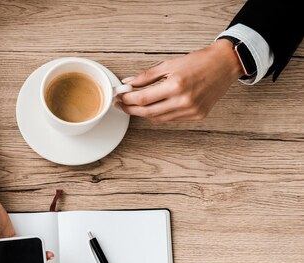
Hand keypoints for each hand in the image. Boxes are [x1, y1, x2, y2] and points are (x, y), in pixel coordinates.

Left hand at [117, 39, 244, 121]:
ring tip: (134, 106)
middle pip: (148, 112)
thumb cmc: (199, 61)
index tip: (119, 96)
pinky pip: (171, 119)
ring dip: (143, 113)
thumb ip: (146, 76)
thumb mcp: (169, 64)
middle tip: (121, 104)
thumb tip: (128, 82)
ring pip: (158, 118)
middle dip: (131, 109)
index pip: (143, 98)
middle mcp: (184, 101)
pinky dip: (159, 114)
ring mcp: (191, 111)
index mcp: (176, 85)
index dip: (127, 99)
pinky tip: (153, 107)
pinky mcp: (197, 115)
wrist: (225, 64)